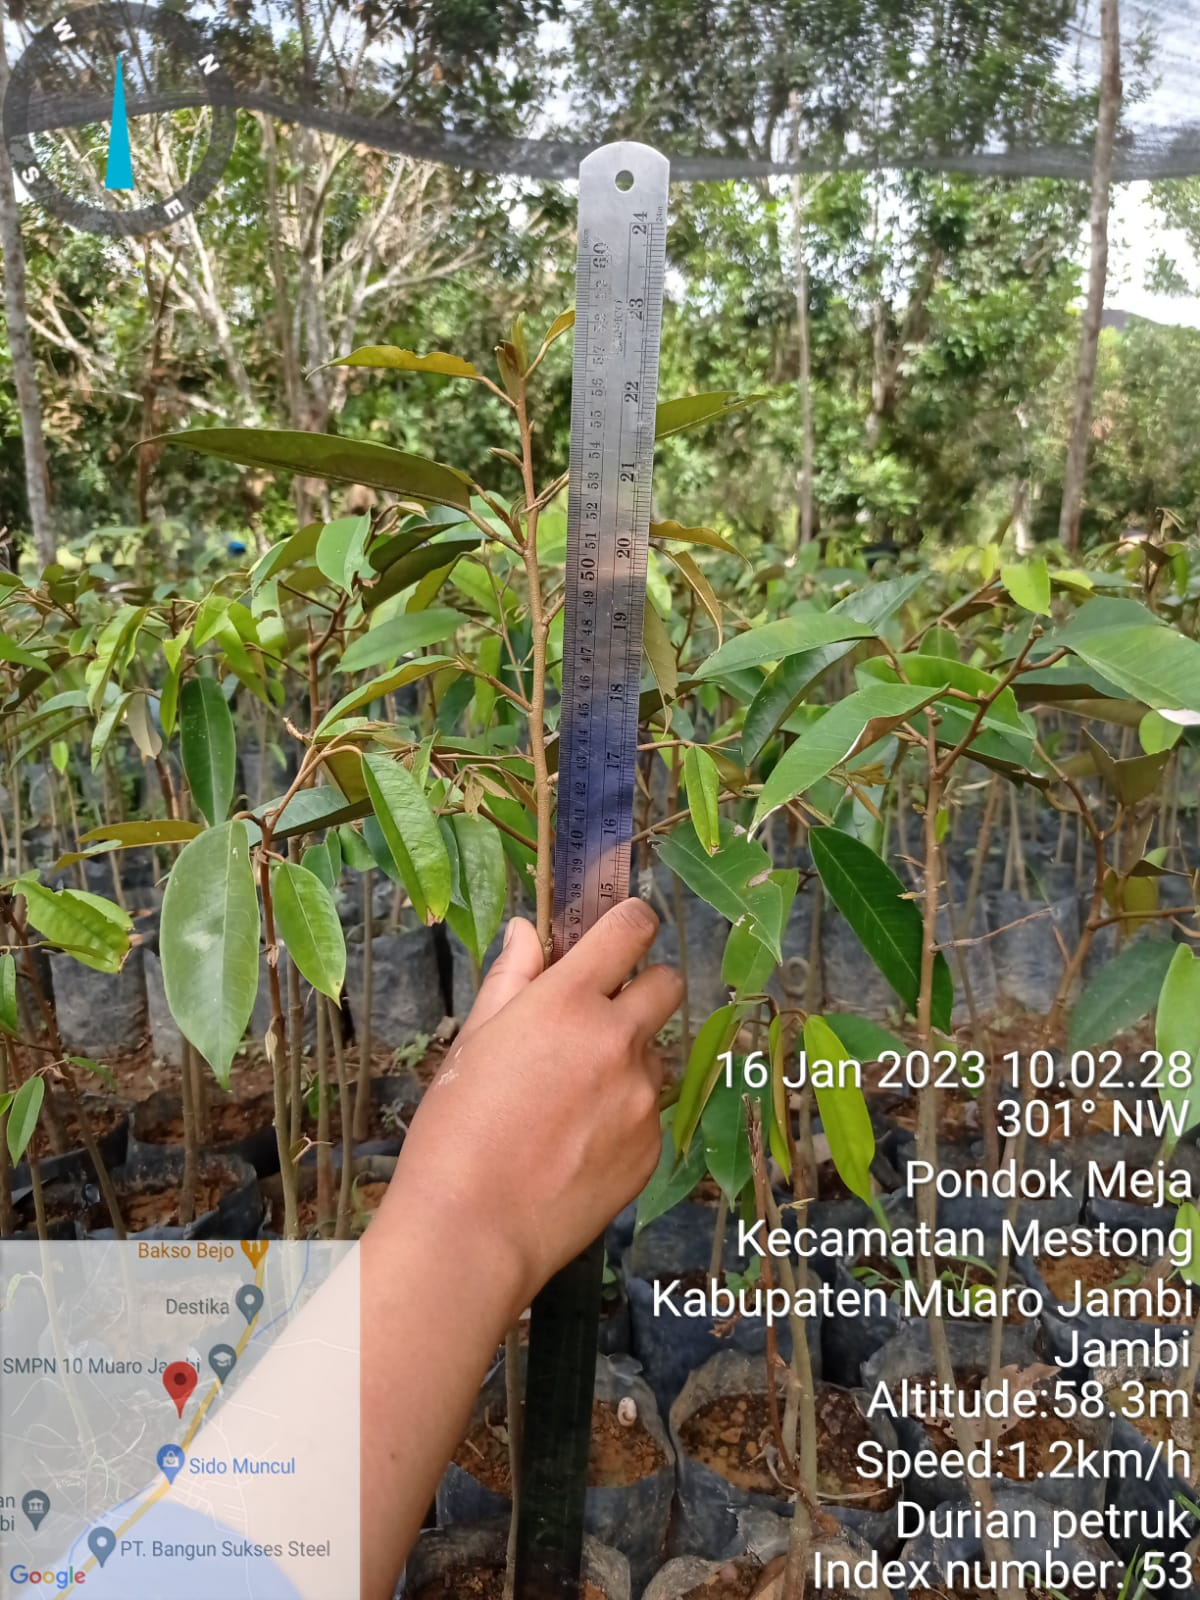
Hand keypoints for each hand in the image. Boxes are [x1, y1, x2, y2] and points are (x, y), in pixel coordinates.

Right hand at [385, 899, 682, 1312]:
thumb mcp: (473, 1042)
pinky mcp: (651, 1147)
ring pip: (655, 1053)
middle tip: (600, 1015)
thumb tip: (528, 931)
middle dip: (641, 987)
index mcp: (567, 1002)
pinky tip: (575, 1144)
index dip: (629, 921)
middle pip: (666, 983)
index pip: (630, 929)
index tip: (620, 929)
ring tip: (570, 1100)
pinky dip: (622, 1117)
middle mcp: (617, 1040)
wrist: (475, 1231)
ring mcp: (641, 1097)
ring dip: (627, 1059)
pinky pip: (648, 1112)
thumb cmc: (456, 1133)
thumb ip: (511, 979)